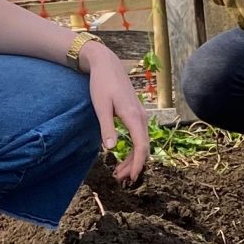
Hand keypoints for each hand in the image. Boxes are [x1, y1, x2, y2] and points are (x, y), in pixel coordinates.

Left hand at [82, 41, 151, 183]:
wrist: (106, 64)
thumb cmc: (101, 84)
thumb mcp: (100, 107)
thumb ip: (106, 128)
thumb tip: (109, 149)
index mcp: (133, 117)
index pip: (141, 146)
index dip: (138, 164)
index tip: (132, 178)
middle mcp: (141, 117)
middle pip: (143, 147)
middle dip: (134, 165)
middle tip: (120, 179)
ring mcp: (140, 115)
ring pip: (142, 143)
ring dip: (133, 159)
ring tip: (120, 172)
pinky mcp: (136, 114)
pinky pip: (139, 136)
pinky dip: (133, 149)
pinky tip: (123, 155)